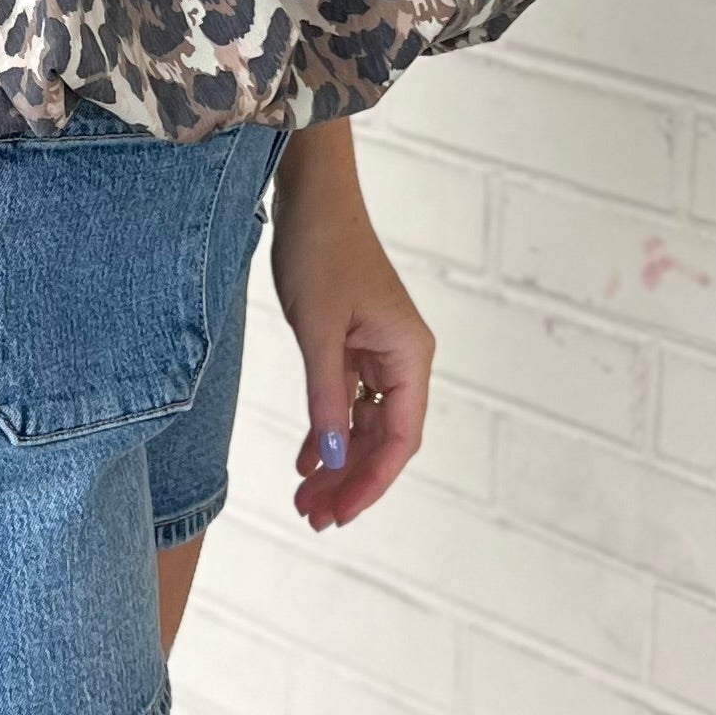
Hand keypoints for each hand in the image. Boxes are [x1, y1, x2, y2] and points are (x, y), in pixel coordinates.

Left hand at [270, 124, 433, 531]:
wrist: (312, 198)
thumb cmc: (321, 252)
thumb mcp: (318, 330)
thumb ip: (326, 398)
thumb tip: (333, 460)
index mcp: (410, 355)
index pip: (401, 439)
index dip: (371, 482)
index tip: (338, 514)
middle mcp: (404, 358)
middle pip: (384, 439)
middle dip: (351, 481)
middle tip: (312, 516)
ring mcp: (380, 351)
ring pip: (365, 424)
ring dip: (338, 461)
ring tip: (305, 499)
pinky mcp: (356, 343)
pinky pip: (348, 401)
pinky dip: (329, 430)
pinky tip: (308, 459)